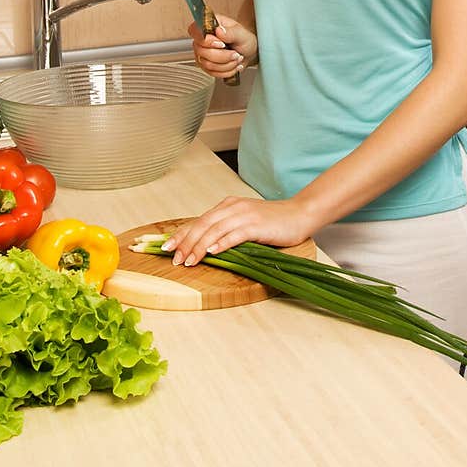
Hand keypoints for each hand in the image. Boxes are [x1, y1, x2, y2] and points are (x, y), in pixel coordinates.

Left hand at [162, 196, 312, 264]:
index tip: (166, 247)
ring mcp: (245, 215)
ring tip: (188, 261)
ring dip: (199, 247)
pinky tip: (212, 252)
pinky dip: (221, 243)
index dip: (181, 233)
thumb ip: (226, 230)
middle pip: (202, 224)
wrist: (300, 214)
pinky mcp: (256, 225)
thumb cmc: (273, 222)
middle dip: (185, 242)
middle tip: (174, 258)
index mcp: (228, 206)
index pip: (198, 220)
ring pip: (214, 230)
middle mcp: (233, 208)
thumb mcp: (244, 223)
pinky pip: (235, 234)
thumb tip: (204, 247)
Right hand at [189, 13, 256, 79]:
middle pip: (201, 51)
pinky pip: (212, 72)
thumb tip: (219, 30)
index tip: (221, 44)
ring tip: (236, 58)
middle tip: (235, 53)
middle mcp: (202, 39)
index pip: (195, 31)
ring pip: (208, 64)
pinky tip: (233, 64)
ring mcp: (202, 53)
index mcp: (209, 26)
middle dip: (223, 55)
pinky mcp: (205, 66)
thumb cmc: (243, 40)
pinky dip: (226, 71)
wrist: (248, 53)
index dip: (206, 40)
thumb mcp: (241, 34)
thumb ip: (231, 32)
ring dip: (226, 64)